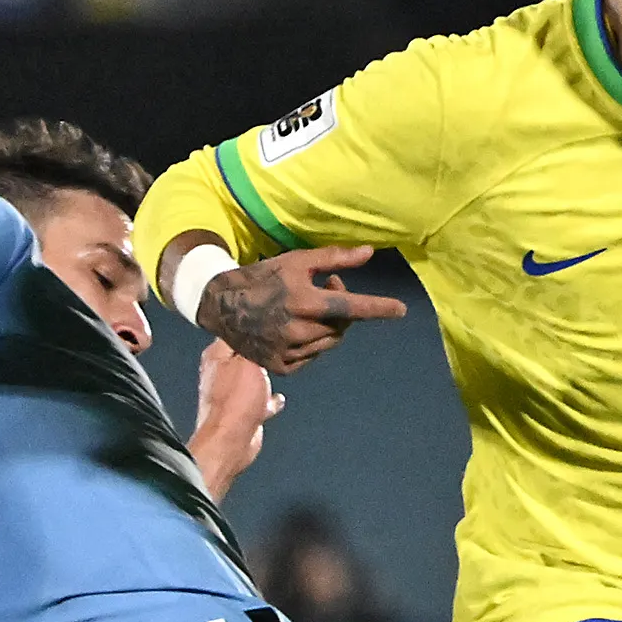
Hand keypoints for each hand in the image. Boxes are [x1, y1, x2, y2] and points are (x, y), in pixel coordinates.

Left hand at [188, 340, 284, 503]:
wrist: (232, 440)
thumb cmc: (236, 400)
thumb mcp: (250, 361)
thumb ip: (256, 344)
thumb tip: (262, 328)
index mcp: (216, 356)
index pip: (233, 330)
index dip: (250, 324)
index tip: (268, 320)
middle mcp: (219, 372)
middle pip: (243, 354)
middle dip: (261, 351)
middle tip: (280, 342)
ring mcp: (229, 393)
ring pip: (251, 377)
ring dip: (264, 375)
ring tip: (281, 367)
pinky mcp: (241, 412)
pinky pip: (257, 400)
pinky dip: (267, 399)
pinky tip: (279, 398)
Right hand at [195, 245, 408, 371]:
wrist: (221, 306)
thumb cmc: (263, 278)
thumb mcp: (296, 261)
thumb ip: (335, 259)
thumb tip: (369, 253)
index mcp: (303, 301)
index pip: (350, 307)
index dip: (378, 308)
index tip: (401, 310)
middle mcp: (298, 330)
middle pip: (341, 326)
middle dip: (341, 310)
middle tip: (325, 291)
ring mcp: (289, 352)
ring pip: (328, 343)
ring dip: (327, 327)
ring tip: (306, 310)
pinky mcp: (282, 368)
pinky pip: (312, 357)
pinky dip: (311, 343)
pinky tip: (293, 329)